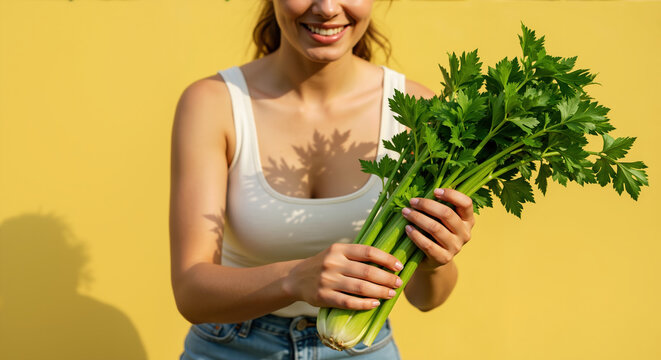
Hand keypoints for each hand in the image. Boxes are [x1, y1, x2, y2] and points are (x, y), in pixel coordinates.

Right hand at [282, 243, 403, 309]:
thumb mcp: (336, 253)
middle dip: (386, 278)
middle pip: (367, 271)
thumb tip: (386, 264)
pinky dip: (364, 304)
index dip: (386, 259)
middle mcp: (333, 263)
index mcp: (339, 249)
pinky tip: (375, 304)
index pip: (368, 251)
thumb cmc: (324, 265)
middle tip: (398, 283)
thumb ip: (356, 256)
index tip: (398, 266)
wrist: (296, 278)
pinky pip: (348, 302)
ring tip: (391, 294)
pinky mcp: (323, 296)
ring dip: (379, 292)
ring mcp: (327, 280)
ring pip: (360, 287)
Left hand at [401, 188, 474, 270]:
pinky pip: (428, 245)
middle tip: (412, 201)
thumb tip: (423, 186)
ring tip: (406, 212)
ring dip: (418, 218)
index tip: (434, 191)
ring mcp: (455, 247)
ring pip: (436, 228)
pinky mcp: (444, 258)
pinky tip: (407, 228)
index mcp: (468, 219)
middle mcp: (465, 233)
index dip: (451, 194)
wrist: (434, 259)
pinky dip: (416, 235)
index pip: (466, 203)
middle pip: (447, 214)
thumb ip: (439, 205)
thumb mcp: (441, 219)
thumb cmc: (435, 232)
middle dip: (427, 205)